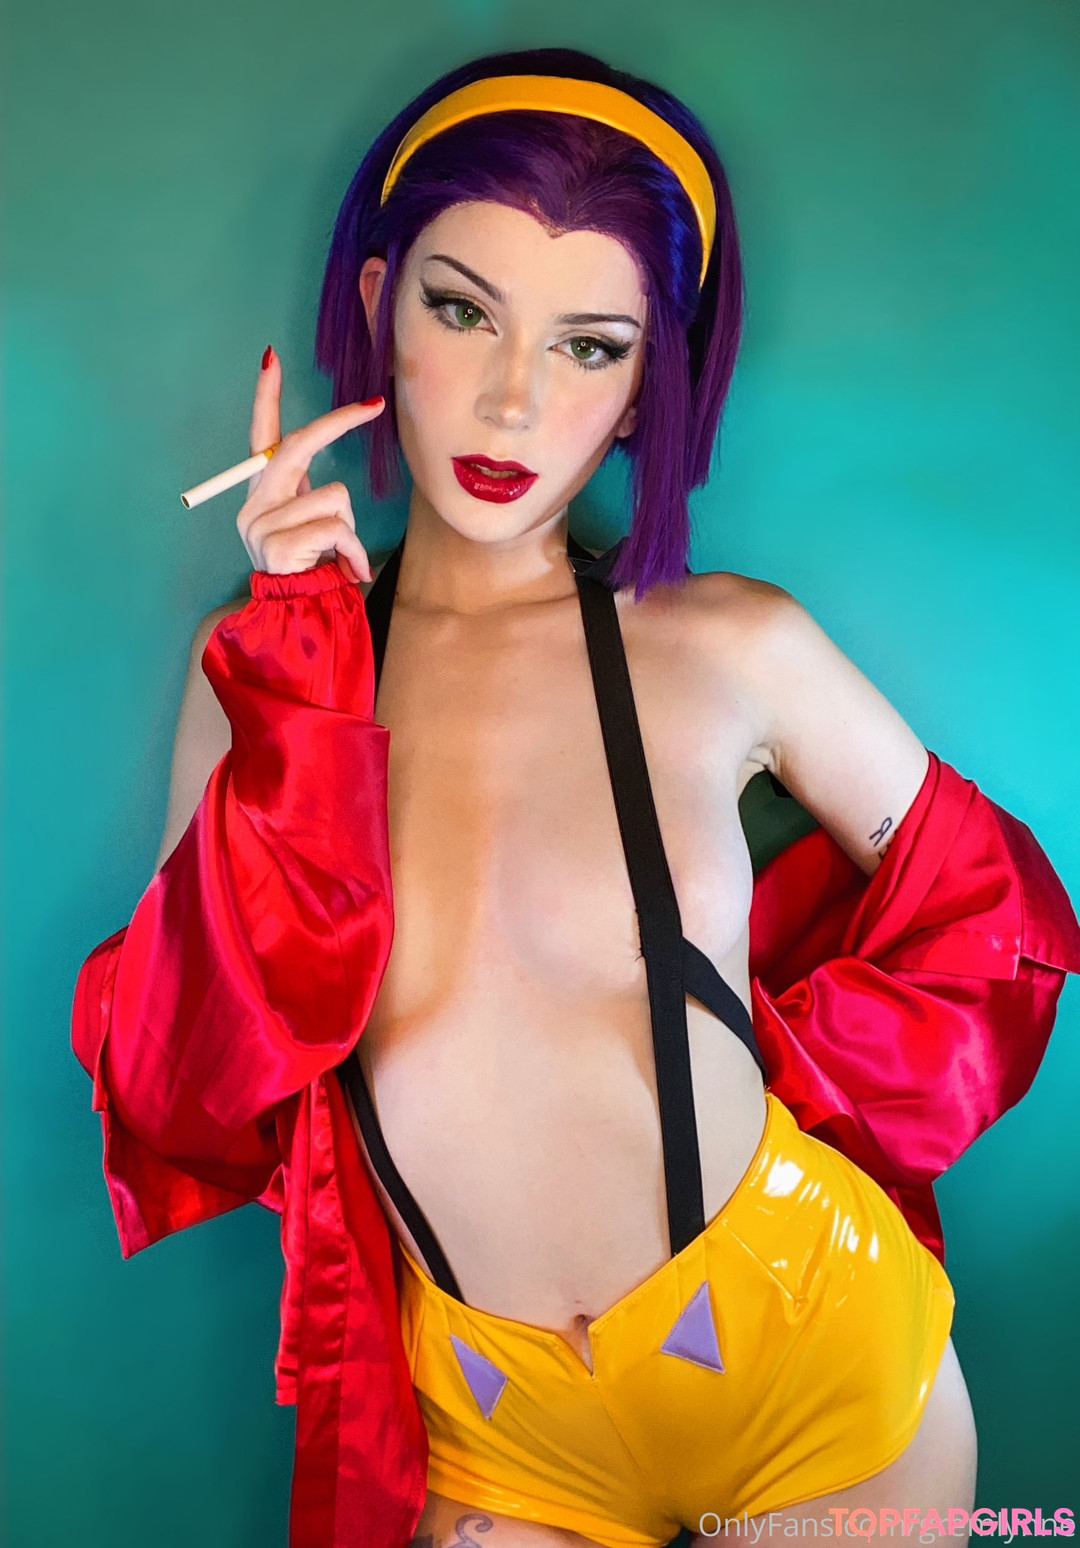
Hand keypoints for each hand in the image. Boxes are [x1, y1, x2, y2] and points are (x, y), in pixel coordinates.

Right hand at [238, 346, 383, 581]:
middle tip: (374, 404)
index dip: (266, 399)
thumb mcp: (307, 527)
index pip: (262, 437)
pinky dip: (351, 550)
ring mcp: (263, 525)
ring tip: (339, 556)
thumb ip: (310, 497)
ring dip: (349, 528)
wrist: (296, 617)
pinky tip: (343, 568)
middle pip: (299, 447)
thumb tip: (335, 486)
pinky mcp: (278, 546)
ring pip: (333, 496)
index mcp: (263, 494)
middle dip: (339, 423)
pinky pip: (336, 529)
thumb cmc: (310, 569)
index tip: (270, 358)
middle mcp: (255, 504)